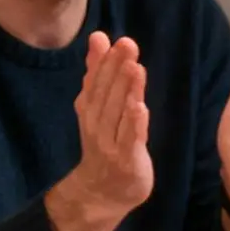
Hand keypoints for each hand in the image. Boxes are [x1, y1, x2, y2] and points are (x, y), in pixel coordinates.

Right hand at [47, 32, 152, 230]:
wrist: (102, 192)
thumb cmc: (105, 145)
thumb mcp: (98, 107)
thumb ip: (99, 74)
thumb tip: (99, 38)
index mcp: (90, 109)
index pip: (96, 81)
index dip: (104, 61)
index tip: (111, 39)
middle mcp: (97, 123)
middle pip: (107, 93)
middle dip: (117, 68)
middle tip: (128, 45)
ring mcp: (111, 143)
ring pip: (119, 113)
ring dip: (127, 90)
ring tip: (134, 67)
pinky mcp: (127, 159)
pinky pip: (130, 139)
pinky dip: (134, 123)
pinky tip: (140, 107)